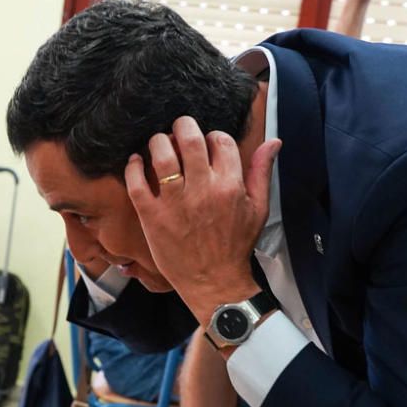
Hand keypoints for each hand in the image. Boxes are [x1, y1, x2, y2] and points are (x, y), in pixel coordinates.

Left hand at [124, 116, 280, 323]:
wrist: (214, 281)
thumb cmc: (235, 245)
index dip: (212, 136)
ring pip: (161, 156)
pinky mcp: (152, 217)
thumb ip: (261, 172)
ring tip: (157, 143)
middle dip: (182, 125)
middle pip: (189, 139)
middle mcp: (202, 190)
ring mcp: (175, 203)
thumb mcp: (258, 208)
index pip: (220, 141)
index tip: (206, 142)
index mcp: (230, 185)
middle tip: (177, 129)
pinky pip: (137, 184)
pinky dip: (133, 167)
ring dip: (157, 142)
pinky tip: (135, 162)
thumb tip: (273, 141)